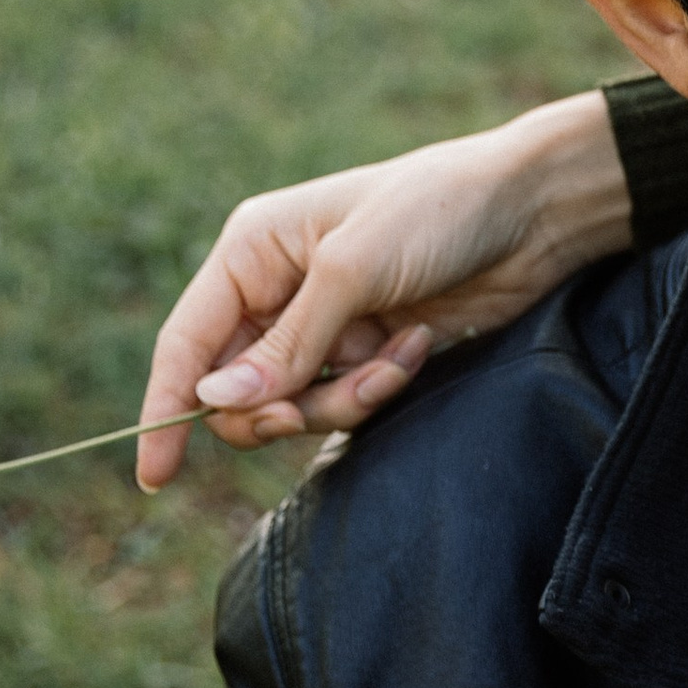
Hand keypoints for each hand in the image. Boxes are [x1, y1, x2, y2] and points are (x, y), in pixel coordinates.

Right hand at [135, 96, 633, 485]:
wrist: (532, 212)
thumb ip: (286, 346)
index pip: (187, 342)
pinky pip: (346, 401)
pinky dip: (378, 387)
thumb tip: (216, 403)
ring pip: (294, 405)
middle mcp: (276, 289)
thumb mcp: (352, 271)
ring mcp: (323, 324)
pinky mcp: (367, 349)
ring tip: (396, 359)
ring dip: (344, 399)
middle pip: (236, 389)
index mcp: (252, 251)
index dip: (165, 408)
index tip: (156, 477)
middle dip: (278, 409)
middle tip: (307, 411)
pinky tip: (417, 346)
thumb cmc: (436, 211)